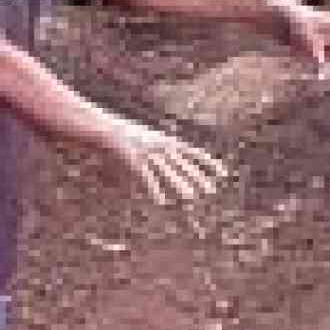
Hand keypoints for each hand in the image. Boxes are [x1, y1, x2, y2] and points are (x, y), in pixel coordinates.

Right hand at [98, 115, 228, 205]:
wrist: (105, 128)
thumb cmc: (127, 135)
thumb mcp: (150, 140)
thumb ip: (163, 149)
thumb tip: (175, 158)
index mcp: (166, 141)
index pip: (192, 152)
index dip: (208, 162)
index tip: (223, 172)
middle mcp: (160, 146)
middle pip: (182, 164)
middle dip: (197, 177)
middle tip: (211, 190)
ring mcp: (147, 153)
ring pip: (166, 170)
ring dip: (179, 184)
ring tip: (191, 198)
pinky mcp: (133, 160)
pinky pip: (146, 176)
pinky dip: (153, 188)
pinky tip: (161, 201)